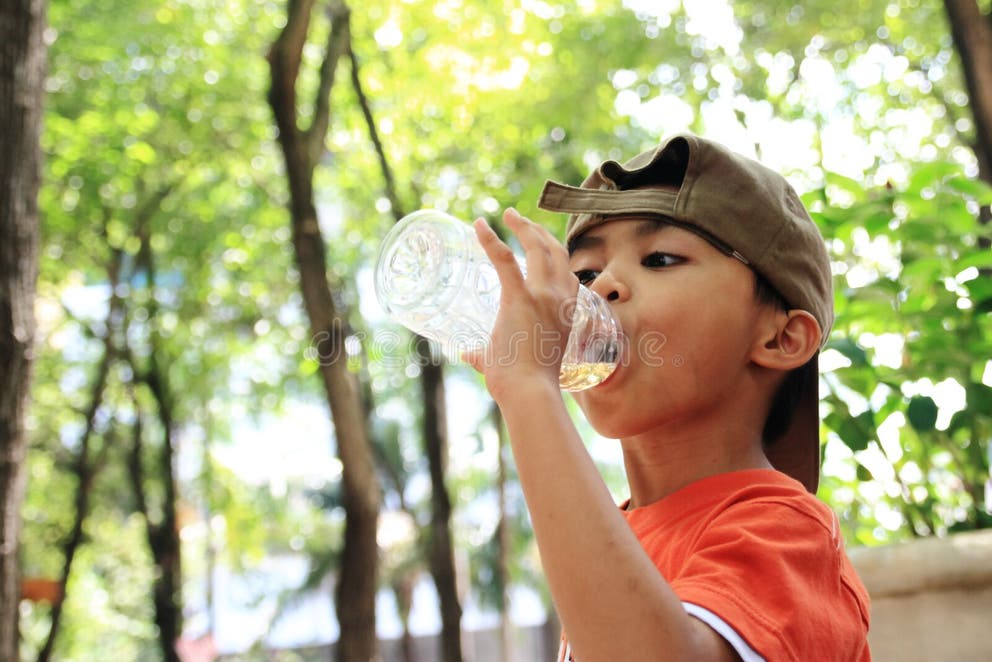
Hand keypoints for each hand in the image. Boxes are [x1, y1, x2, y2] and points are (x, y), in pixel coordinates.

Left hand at [463, 208, 577, 401]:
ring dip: (524, 227)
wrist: (529, 393)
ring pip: (539, 247)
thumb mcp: (510, 361)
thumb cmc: (522, 385)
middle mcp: (561, 299)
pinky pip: (505, 260)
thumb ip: (484, 354)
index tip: (539, 241)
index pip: (568, 274)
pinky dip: (491, 240)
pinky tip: (479, 226)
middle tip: (519, 220)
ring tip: (509, 215)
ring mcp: (543, 296)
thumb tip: (463, 353)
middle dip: (539, 231)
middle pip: (556, 252)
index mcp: (567, 314)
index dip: (554, 254)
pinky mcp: (520, 298)